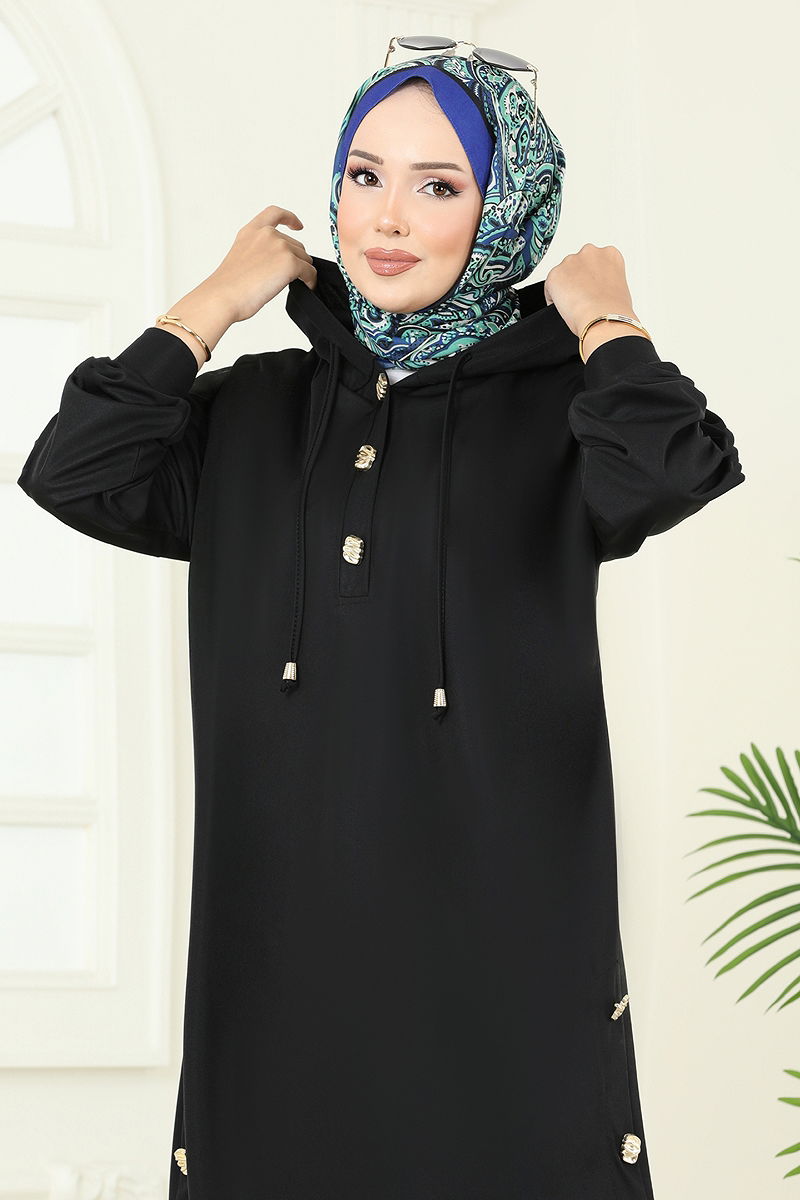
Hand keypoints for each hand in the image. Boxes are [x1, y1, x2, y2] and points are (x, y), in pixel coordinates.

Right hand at [205, 205, 317, 323]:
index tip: (298, 225)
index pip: (274, 213)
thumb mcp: (241, 257)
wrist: (223, 296)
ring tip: (292, 284)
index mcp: (251, 232)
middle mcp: (266, 234)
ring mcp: (279, 246)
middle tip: (288, 279)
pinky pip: (310, 271)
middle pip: (296, 245)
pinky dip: (311, 280)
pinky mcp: (290, 262)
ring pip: (305, 258)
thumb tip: (279, 262)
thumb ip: (259, 251)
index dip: (290, 218)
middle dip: (296, 260)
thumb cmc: (228, 285)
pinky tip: (307, 286)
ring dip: (303, 271)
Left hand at [543, 244, 638, 337]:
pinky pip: (549, 287)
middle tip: (582, 298)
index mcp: (609, 254)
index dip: (591, 278)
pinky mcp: (554, 274)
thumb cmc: (614, 309)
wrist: (603, 318)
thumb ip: (606, 281)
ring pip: (562, 275)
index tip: (591, 289)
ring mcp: (571, 261)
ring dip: (565, 287)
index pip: (594, 262)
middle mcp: (590, 252)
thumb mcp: (620, 288)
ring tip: (575, 304)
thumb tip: (599, 290)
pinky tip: (565, 308)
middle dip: (577, 279)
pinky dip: (553, 299)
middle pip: (577, 265)